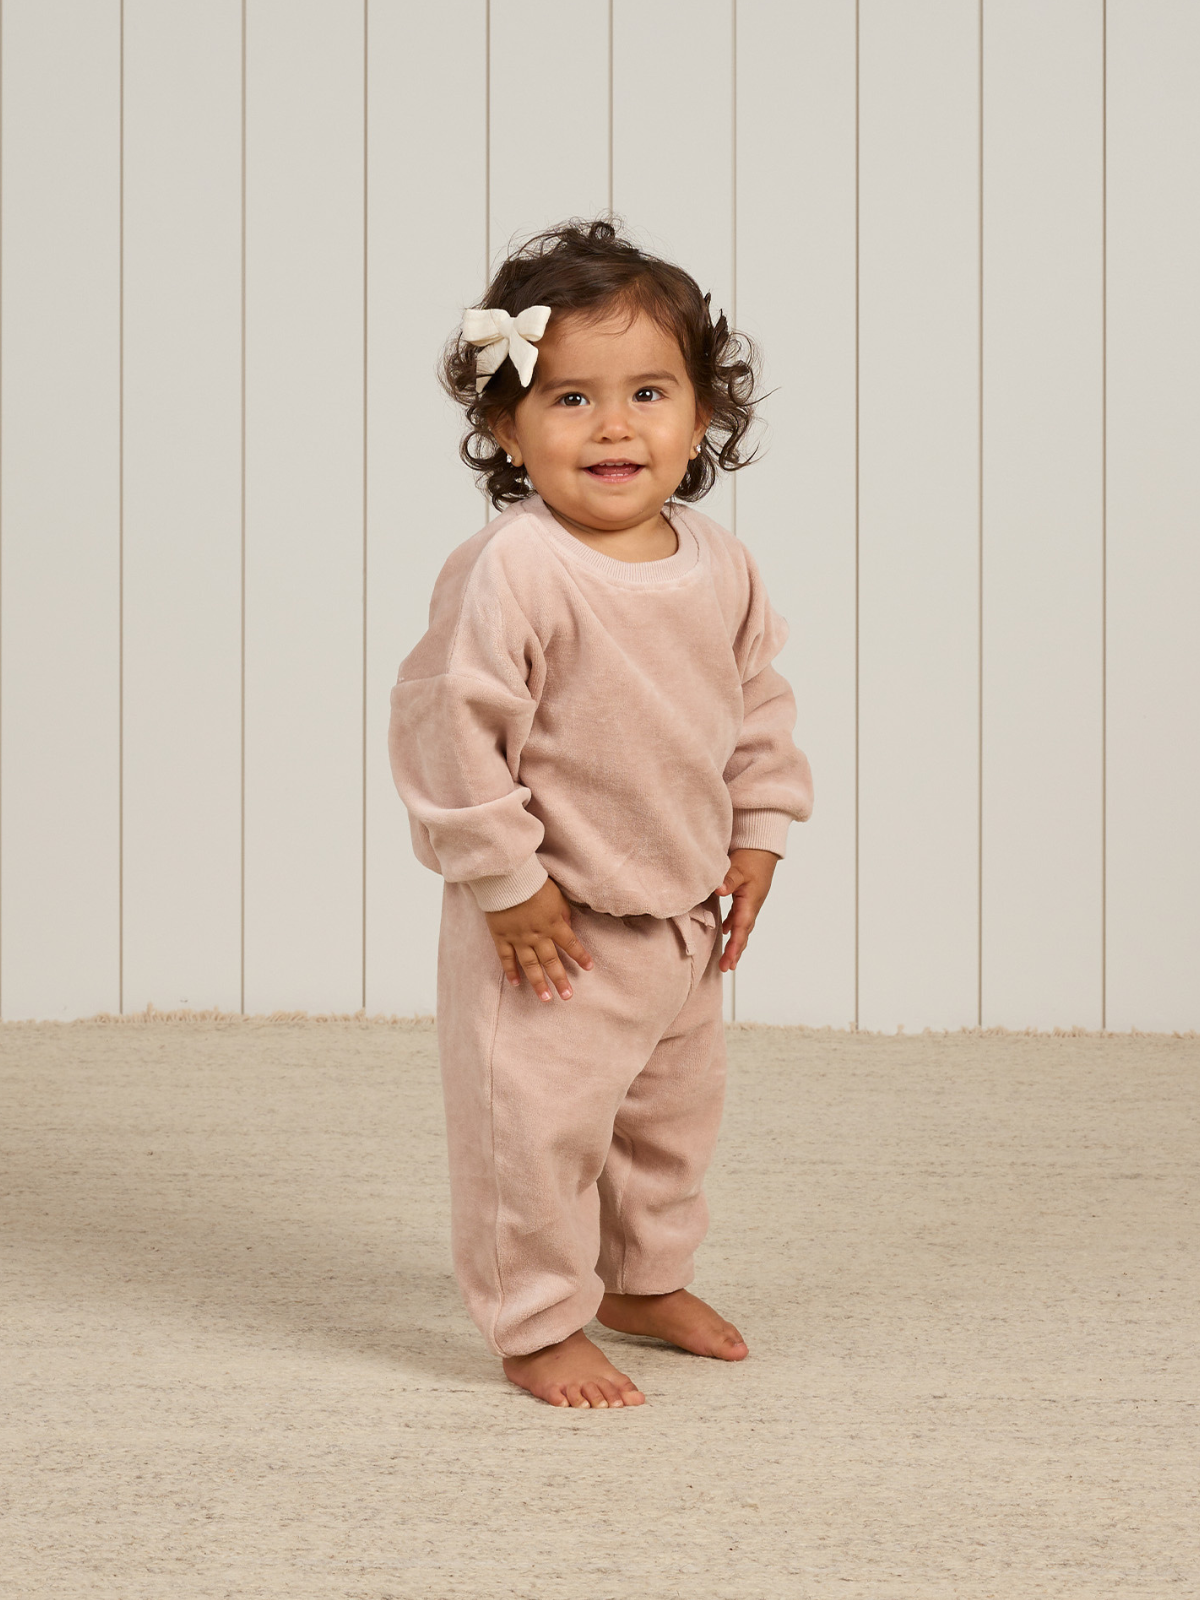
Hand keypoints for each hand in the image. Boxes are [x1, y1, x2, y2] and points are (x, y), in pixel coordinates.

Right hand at [484, 877, 593, 1001]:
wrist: (505, 878)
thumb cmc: (533, 882)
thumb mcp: (556, 895)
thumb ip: (563, 912)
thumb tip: (568, 925)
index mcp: (553, 924)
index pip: (571, 944)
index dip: (580, 956)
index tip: (589, 968)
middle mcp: (537, 935)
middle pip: (551, 961)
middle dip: (560, 979)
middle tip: (567, 996)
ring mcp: (518, 938)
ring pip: (530, 965)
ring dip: (538, 983)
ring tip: (546, 998)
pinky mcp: (501, 937)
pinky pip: (506, 958)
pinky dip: (511, 971)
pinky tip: (516, 984)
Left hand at [716, 848, 778, 971]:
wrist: (763, 845)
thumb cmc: (752, 856)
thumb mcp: (738, 867)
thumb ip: (728, 880)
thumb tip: (719, 890)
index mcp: (750, 902)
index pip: (741, 928)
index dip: (735, 946)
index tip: (729, 961)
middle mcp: (752, 905)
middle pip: (743, 933)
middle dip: (736, 951)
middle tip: (726, 967)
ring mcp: (751, 902)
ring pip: (742, 927)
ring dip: (736, 943)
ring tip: (728, 958)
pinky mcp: (747, 896)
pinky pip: (740, 917)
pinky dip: (733, 927)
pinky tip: (725, 930)